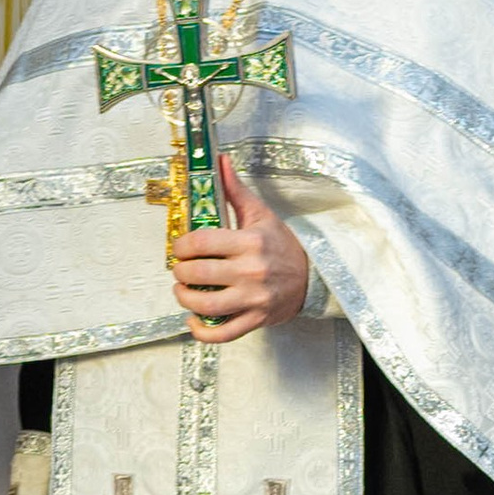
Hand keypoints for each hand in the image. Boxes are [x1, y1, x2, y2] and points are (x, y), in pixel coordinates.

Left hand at [170, 158, 308, 342]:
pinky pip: (222, 333)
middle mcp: (251, 271)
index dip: (182, 245)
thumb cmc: (282, 246)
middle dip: (180, 271)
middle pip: (198, 274)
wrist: (314, 276)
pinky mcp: (256, 319)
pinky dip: (201, 331)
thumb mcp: (261, 214)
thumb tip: (220, 161)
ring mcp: (254, 299)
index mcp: (250, 242)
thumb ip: (235, 190)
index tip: (180, 247)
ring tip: (183, 290)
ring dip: (185, 298)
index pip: (202, 242)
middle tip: (180, 268)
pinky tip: (193, 319)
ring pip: (205, 304)